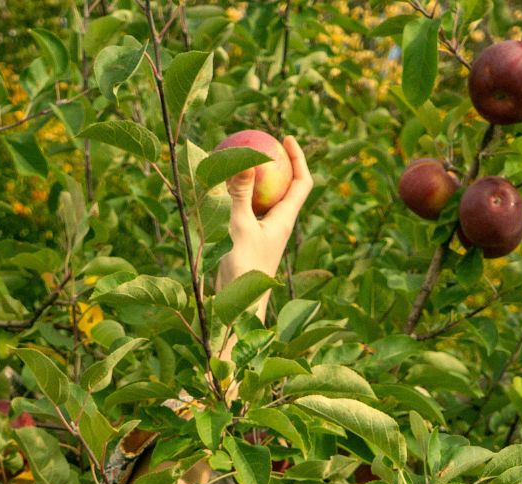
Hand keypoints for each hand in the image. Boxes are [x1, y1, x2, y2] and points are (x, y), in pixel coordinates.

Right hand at [217, 135, 312, 290]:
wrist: (238, 308)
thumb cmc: (243, 268)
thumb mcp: (240, 226)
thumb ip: (241, 193)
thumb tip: (248, 159)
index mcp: (284, 219)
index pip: (302, 182)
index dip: (298, 157)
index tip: (285, 138)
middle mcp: (277, 224)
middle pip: (284, 187)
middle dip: (275, 164)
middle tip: (260, 144)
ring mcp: (263, 234)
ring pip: (263, 200)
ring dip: (254, 181)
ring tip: (237, 163)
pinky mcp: (248, 242)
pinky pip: (246, 212)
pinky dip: (237, 198)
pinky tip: (219, 191)